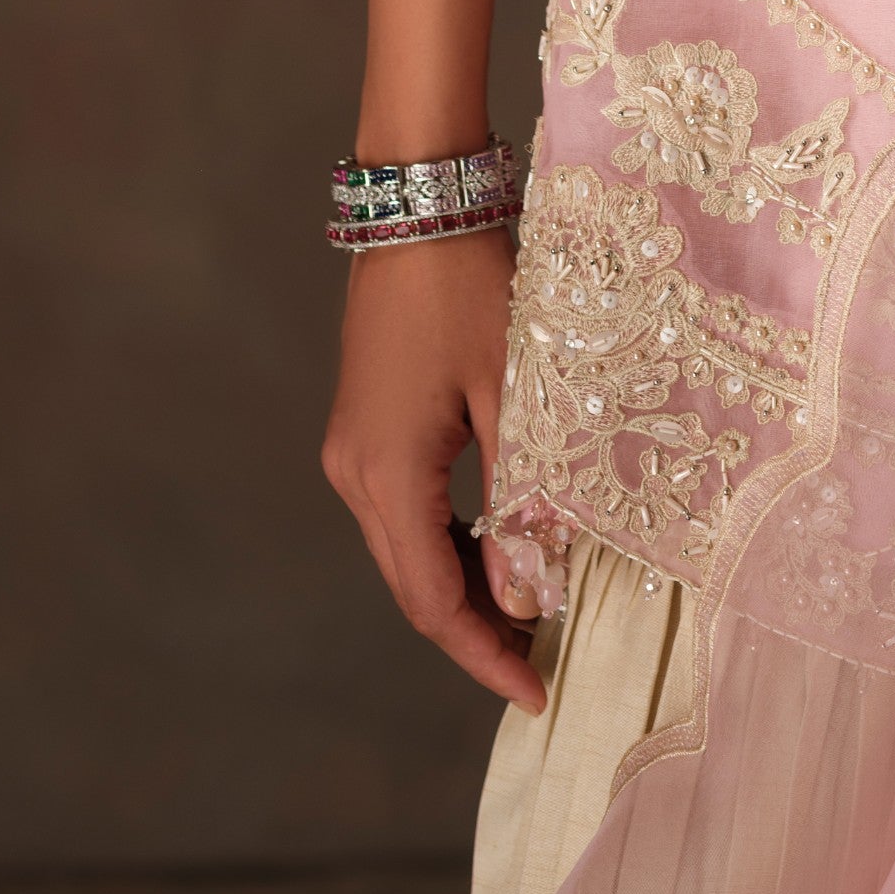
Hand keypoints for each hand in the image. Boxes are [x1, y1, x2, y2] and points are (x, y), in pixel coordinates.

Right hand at [320, 225, 546, 708]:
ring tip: (531, 610)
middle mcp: (354, 474)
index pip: (433, 603)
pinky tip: (494, 544)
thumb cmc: (470, 286)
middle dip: (475, 632)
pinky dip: (446, 540)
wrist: (419, 203)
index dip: (484, 656)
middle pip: (413, 586)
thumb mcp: (512, 391)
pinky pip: (403, 510)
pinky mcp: (363, 427)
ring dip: (462, 586)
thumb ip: (521, 495)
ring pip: (406, 551)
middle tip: (542, 662)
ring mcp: (352, 450)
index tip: (537, 691)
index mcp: (387, 475)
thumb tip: (531, 588)